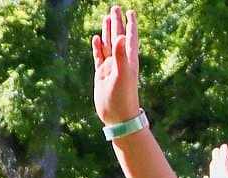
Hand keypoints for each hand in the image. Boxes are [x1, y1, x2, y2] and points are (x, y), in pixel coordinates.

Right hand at [92, 6, 141, 125]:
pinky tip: (97, 38)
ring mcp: (111, 67)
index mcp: (129, 60)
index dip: (130, 25)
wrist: (117, 117)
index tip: (131, 12)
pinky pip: (99, 56)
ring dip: (108, 32)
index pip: (130, 38)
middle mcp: (120, 62)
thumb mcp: (122, 75)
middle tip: (116, 8)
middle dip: (117, 23)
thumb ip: (121, 56)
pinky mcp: (102, 74)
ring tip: (106, 18)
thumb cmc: (123, 98)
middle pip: (118, 37)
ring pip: (108, 44)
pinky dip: (98, 47)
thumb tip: (120, 37)